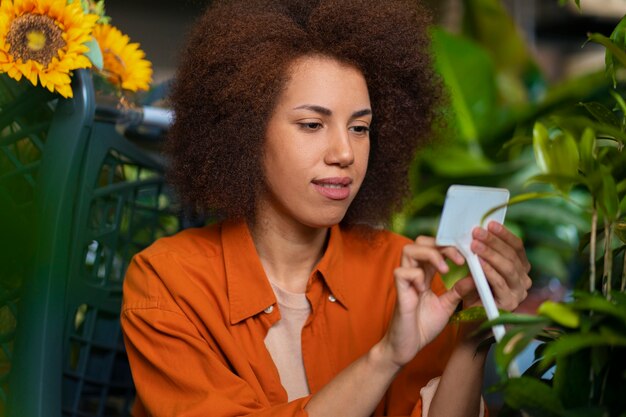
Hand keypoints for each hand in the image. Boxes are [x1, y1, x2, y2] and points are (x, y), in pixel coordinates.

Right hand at [379, 236, 468, 368]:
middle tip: (458, 259)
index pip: (434, 247)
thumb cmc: (423, 326)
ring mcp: (405, 281)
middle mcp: (414, 273)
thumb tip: (475, 277)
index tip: (467, 255)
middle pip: (420, 241)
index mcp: (425, 273)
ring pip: (408, 250)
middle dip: (441, 245)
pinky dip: (416, 276)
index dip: (450, 246)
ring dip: (430, 255)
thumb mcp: (447, 306)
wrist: (409, 346)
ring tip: (444, 270)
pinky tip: (423, 289)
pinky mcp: (399, 292)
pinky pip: (402, 272)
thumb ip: (459, 291)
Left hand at [456, 221, 531, 311]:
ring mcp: (519, 292)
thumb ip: (482, 253)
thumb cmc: (475, 289)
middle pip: (511, 256)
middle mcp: (524, 279)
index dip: (504, 234)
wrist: (471, 318)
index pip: (517, 247)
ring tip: (475, 245)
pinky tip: (479, 263)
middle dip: (494, 242)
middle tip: (477, 232)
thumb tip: (477, 231)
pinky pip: (500, 283)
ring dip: (491, 254)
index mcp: (520, 268)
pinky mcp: (510, 303)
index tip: (490, 223)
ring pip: (508, 268)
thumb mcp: (479, 267)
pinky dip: (489, 271)